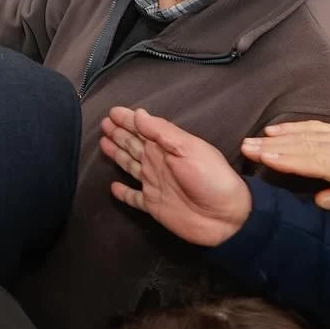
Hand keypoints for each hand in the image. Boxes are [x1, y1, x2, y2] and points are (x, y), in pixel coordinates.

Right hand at [99, 107, 251, 246]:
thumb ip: (161, 131)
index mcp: (166, 147)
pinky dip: (123, 193)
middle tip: (104, 124)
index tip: (113, 111)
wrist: (226, 217)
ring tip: (103, 143)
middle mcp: (157, 162)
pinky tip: (113, 187)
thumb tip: (138, 113)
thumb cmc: (210, 178)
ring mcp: (154, 184)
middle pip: (132, 144)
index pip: (142, 128)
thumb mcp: (188, 148)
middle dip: (118, 133)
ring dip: (117, 154)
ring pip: (129, 165)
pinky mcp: (152, 205)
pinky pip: (133, 197)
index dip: (127, 120)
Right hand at [241, 120, 329, 228]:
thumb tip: (321, 200)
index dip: (290, 159)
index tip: (262, 156)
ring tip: (255, 138)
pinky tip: (283, 129)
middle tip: (245, 145)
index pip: (322, 162)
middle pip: (312, 145)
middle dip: (277, 145)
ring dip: (283, 136)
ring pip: (315, 134)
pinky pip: (324, 128)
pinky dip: (301, 127)